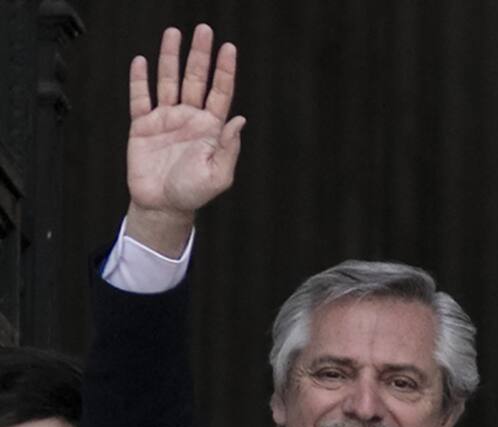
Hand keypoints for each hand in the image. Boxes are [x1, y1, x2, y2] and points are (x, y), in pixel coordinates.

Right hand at [126, 25, 244, 255]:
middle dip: (200, 55)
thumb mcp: (218, 175)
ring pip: (169, 81)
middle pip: (196, 79)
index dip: (225, 70)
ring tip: (173, 35)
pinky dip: (140, 80)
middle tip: (203, 31)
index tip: (228, 48)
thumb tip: (238, 120)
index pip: (220, 92)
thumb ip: (229, 148)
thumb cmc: (193, 193)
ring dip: (170, 58)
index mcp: (211, 128)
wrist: (162, 206)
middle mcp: (190, 118)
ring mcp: (166, 119)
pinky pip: (140, 98)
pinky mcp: (143, 126)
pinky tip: (142, 62)